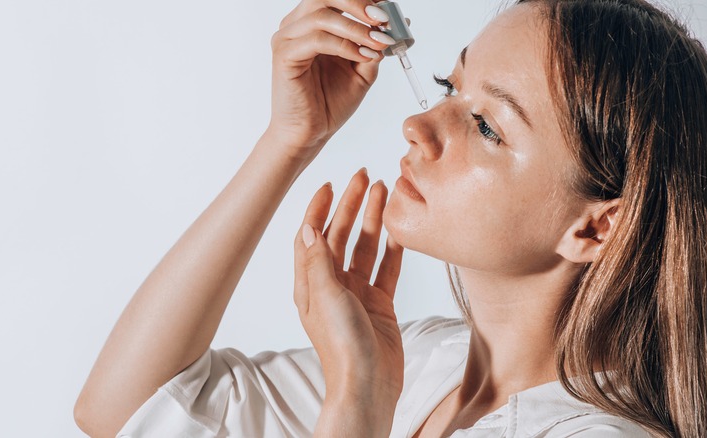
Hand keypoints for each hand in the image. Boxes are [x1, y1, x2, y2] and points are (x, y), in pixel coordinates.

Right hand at [267, 0, 393, 161]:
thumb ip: (374, 46)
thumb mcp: (362, 70)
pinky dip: (344, 45)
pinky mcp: (284, 56)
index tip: (389, 11)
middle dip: (359, 4)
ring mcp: (287, 39)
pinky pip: (317, 40)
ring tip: (378, 42)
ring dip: (356, 27)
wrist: (309, 133)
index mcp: (312, 24)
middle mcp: (296, 26)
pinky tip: (361, 56)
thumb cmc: (329, 102)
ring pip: (322, 15)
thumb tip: (398, 24)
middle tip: (383, 19)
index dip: (364, 0)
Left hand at [293, 168, 404, 430]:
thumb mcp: (324, 298)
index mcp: (311, 284)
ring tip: (383, 191)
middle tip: (364, 177)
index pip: (311, 236)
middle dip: (350, 205)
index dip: (319, 209)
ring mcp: (357, 294)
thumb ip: (318, 262)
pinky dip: (393, 247)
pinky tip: (399, 228)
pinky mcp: (380, 304)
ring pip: (365, 247)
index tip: (330, 184)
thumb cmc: (342, 347)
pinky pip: (387, 268)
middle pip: (341, 236)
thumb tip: (307, 226)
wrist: (368, 385)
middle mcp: (332, 285)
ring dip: (373, 220)